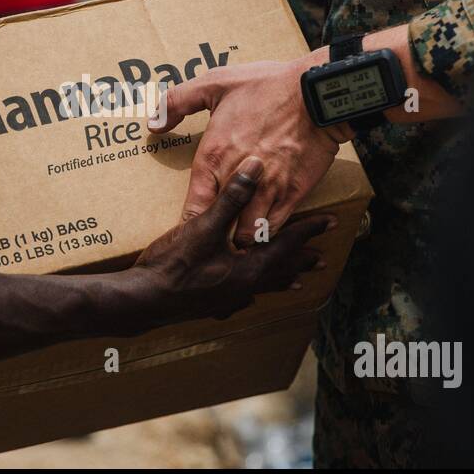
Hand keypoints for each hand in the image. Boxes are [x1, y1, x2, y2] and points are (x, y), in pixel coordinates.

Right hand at [132, 158, 334, 322]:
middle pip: (281, 270)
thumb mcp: (204, 226)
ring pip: (263, 288)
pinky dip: (252, 291)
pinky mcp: (210, 306)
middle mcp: (244, 287)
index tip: (331, 223)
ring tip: (295, 281)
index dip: (310, 231)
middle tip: (322, 257)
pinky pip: (241, 298)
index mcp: (250, 268)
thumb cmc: (173, 265)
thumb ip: (232, 196)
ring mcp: (227, 300)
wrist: (142, 301)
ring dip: (280, 280)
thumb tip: (256, 166)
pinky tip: (245, 296)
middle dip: (301, 260)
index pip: (289, 245)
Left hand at [150, 50, 350, 245]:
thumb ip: (178, 102)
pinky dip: (267, 232)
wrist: (318, 92)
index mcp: (214, 155)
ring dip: (240, 236)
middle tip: (213, 239)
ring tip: (237, 236)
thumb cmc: (268, 85)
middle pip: (218, 226)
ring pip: (246, 234)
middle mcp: (236, 178)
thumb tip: (153, 123)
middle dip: (215, 235)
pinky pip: (274, 227)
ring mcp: (266, 189)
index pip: (192, 206)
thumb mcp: (215, 82)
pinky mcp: (293, 193)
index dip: (190, 222)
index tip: (191, 228)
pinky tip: (263, 227)